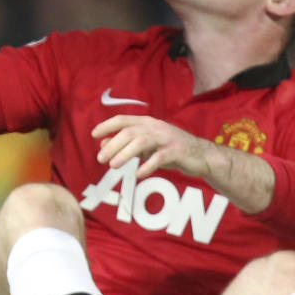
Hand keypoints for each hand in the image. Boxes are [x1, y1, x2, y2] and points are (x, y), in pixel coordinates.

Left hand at [92, 114, 207, 179]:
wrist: (201, 155)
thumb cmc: (170, 150)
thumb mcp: (146, 146)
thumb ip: (126, 144)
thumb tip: (102, 144)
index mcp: (148, 123)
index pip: (124, 120)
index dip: (107, 125)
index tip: (93, 134)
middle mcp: (156, 127)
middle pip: (130, 132)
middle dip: (113, 144)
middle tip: (100, 159)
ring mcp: (167, 138)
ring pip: (142, 141)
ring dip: (125, 153)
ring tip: (113, 165)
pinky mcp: (177, 150)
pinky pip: (160, 157)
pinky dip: (148, 165)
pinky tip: (139, 174)